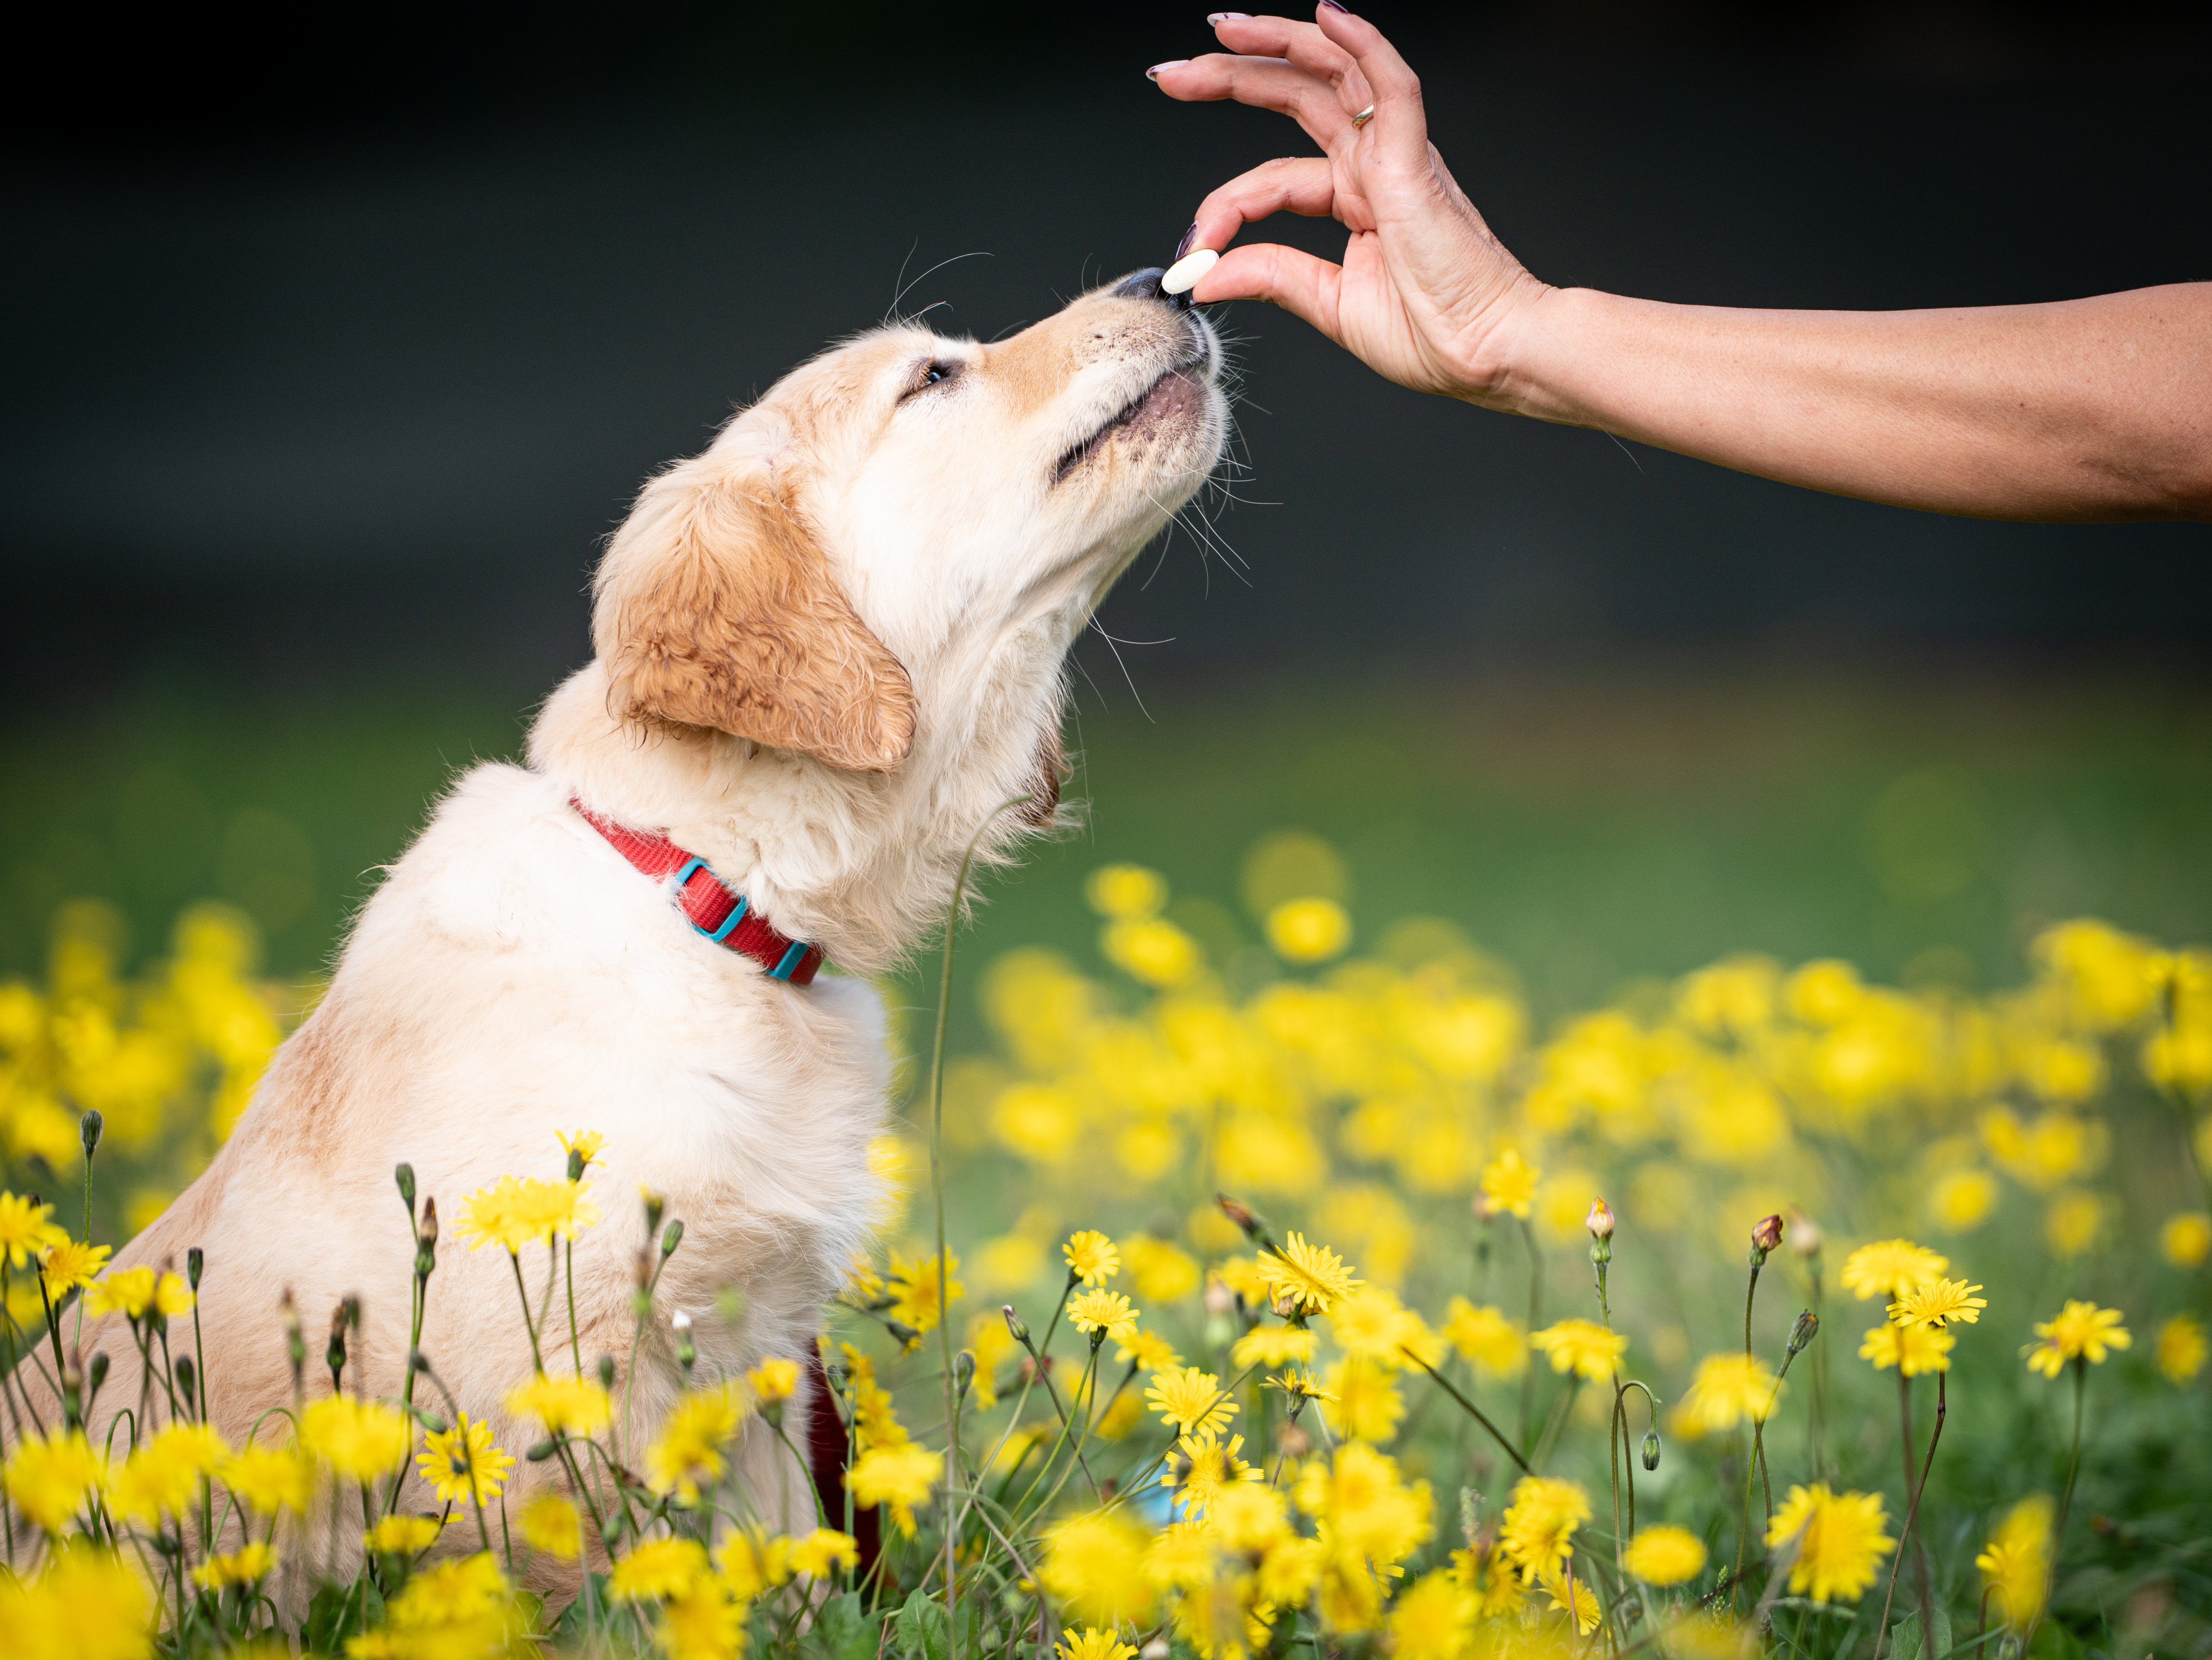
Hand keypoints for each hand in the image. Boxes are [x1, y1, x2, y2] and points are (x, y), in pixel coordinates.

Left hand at [1152, 6, 1547, 402]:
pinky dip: (1361, 42)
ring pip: (1332, 74)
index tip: (1189, 252)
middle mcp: (1374, 168)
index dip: (1222, 207)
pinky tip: (1328, 14)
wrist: (1490, 352)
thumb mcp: (1329, 304)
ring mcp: (1395, 157)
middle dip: (1229, 78)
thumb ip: (1271, 277)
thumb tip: (1205, 275)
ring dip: (1274, 43)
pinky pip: (1390, 83)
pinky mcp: (1415, 159)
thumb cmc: (1437, 334)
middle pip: (1294, 98)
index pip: (1272, 180)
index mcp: (1358, 202)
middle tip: (1171, 74)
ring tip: (1219, 29)